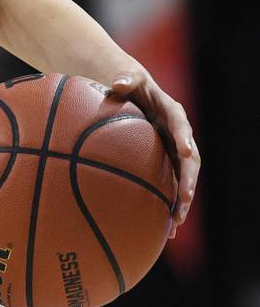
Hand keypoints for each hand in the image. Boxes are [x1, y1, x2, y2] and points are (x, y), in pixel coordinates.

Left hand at [107, 72, 198, 236]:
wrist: (131, 91)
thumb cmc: (127, 84)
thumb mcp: (127, 78)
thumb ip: (124, 79)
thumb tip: (118, 83)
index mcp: (171, 112)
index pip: (181, 126)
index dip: (184, 138)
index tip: (185, 151)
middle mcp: (178, 134)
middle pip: (189, 159)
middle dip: (189, 179)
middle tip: (185, 197)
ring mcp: (173, 149)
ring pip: (183, 177)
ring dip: (181, 200)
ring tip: (175, 221)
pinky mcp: (166, 162)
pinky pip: (171, 184)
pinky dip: (169, 204)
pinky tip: (165, 227)